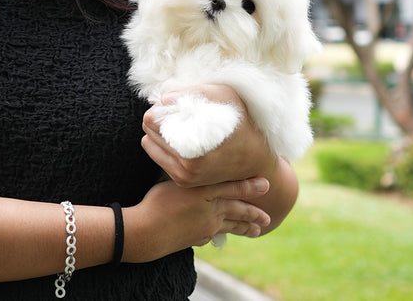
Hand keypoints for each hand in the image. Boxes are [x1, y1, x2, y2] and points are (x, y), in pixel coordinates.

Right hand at [122, 177, 269, 262]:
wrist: (145, 233)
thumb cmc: (159, 202)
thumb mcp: (180, 183)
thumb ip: (197, 178)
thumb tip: (211, 173)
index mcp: (207, 194)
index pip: (234, 188)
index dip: (250, 186)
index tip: (267, 185)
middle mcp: (210, 212)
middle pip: (237, 211)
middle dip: (253, 214)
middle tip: (267, 219)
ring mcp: (203, 228)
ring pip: (229, 227)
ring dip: (243, 228)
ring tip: (256, 231)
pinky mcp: (195, 239)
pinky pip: (210, 236)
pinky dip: (217, 234)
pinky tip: (218, 236)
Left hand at [141, 84, 276, 187]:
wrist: (255, 158)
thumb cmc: (242, 122)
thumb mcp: (226, 97)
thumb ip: (195, 93)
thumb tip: (164, 98)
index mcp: (193, 147)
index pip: (152, 120)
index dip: (163, 107)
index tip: (178, 103)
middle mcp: (185, 166)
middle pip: (149, 130)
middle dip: (160, 118)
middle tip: (180, 112)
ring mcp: (183, 176)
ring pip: (150, 143)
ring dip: (161, 131)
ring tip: (182, 124)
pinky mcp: (182, 181)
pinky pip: (158, 156)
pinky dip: (164, 144)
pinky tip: (183, 137)